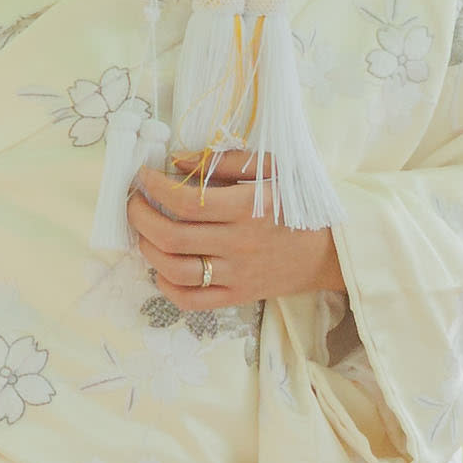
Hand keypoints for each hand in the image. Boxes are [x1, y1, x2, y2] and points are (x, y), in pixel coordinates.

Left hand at [129, 156, 342, 313]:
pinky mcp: (237, 297)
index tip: (143, 176)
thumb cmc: (296, 203)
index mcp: (247, 208)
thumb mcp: (272, 168)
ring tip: (143, 232)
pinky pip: (191, 301)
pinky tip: (161, 267)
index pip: (186, 201)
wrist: (329, 250)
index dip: (155, 187)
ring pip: (175, 270)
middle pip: (172, 236)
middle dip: (140, 216)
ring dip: (147, 249)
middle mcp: (239, 244)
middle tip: (133, 202)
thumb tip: (178, 160)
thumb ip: (225, 161)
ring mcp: (237, 275)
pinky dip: (167, 286)